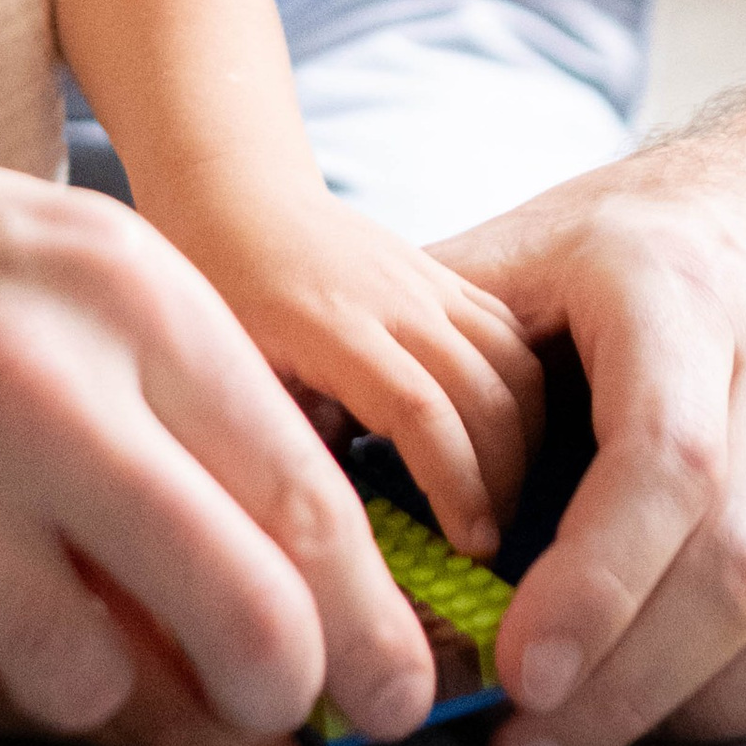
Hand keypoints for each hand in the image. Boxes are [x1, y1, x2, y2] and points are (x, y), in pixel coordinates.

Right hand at [0, 52, 442, 745]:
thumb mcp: (58, 269)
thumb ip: (185, 413)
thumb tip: (315, 613)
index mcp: (118, 287)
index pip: (302, 498)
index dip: (372, 625)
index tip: (398, 694)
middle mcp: (30, 384)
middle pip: (240, 620)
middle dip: (278, 694)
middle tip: (272, 717)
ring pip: (88, 681)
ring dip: (82, 670)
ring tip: (18, 585)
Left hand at [179, 198, 542, 559]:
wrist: (237, 200)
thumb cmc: (219, 292)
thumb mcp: (234, 374)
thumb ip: (285, 445)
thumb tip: (336, 531)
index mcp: (332, 326)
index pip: (420, 410)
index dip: (457, 483)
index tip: (472, 545)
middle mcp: (394, 298)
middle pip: (484, 393)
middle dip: (502, 478)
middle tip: (491, 541)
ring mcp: (427, 282)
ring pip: (514, 362)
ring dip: (523, 440)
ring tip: (503, 499)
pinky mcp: (446, 278)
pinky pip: (511, 335)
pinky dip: (525, 393)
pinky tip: (507, 441)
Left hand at [445, 126, 745, 745]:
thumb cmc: (606, 266)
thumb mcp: (498, 265)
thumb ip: (413, 366)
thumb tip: (296, 490)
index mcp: (676, 292)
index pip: (663, 460)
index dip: (595, 585)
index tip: (517, 676)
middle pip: (742, 560)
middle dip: (629, 684)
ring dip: (713, 702)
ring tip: (601, 735)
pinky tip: (736, 694)